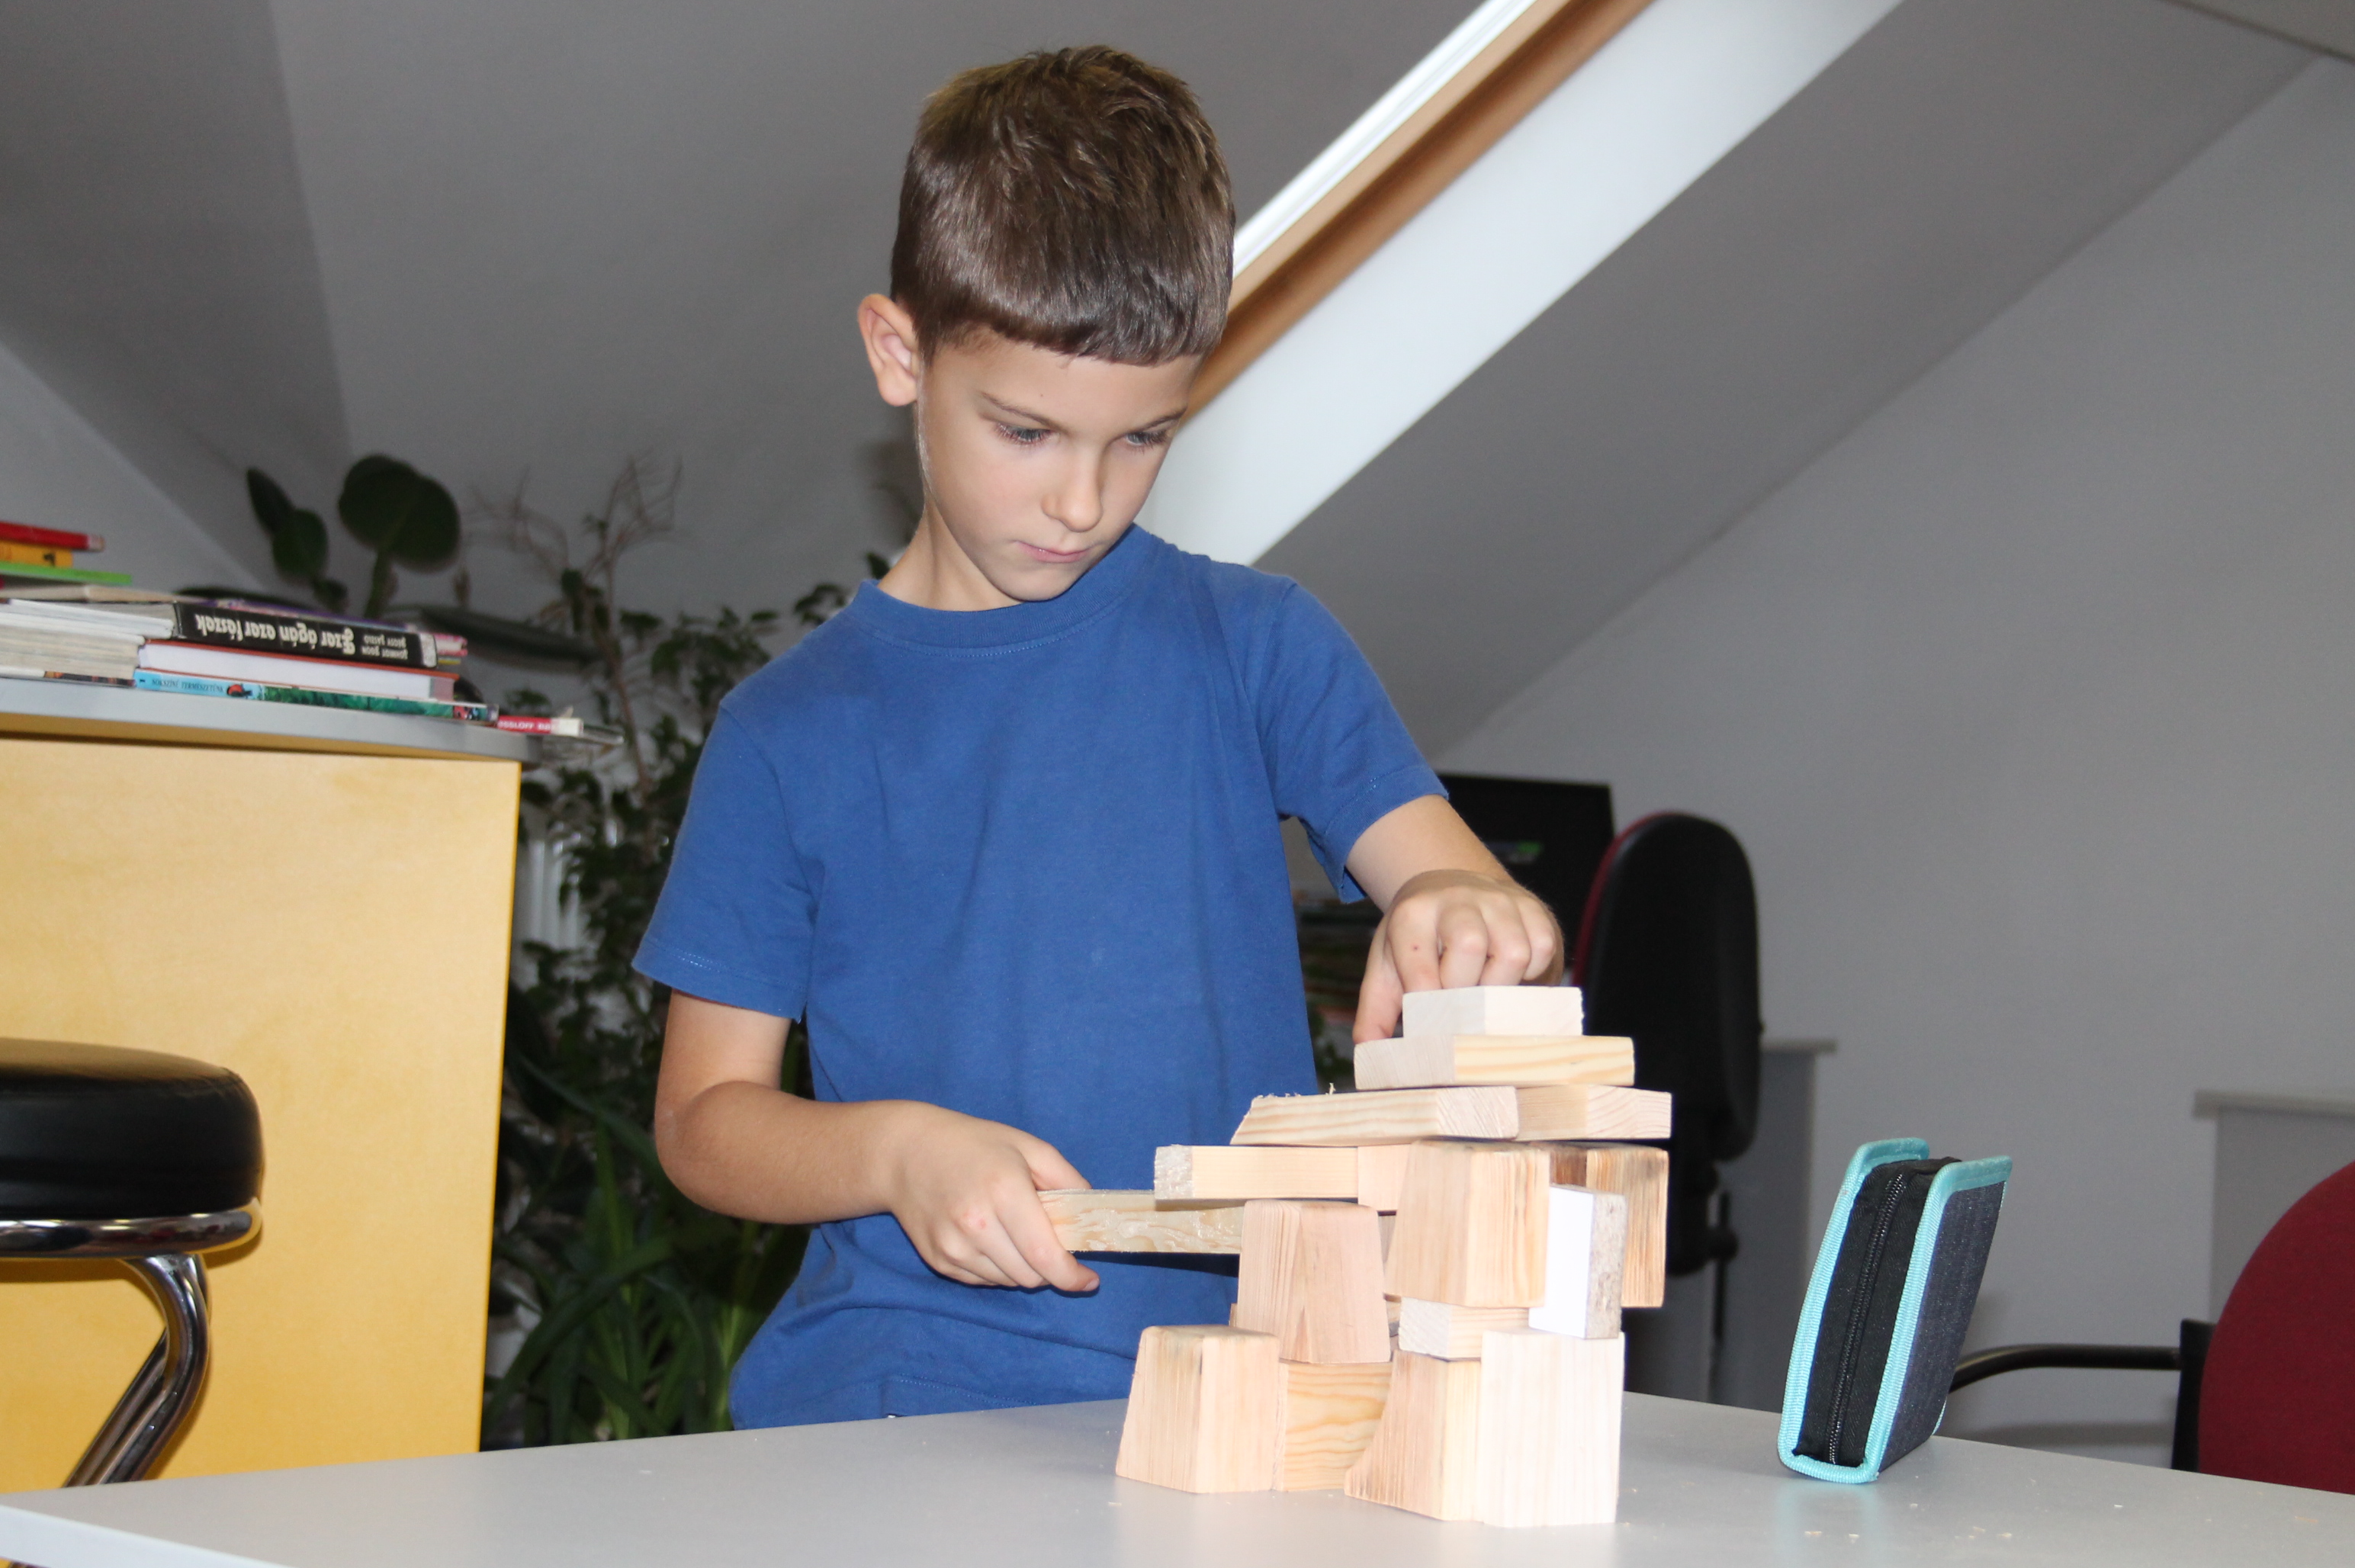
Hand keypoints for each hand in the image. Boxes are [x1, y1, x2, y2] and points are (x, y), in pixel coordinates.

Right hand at [878, 1103, 1100, 1292]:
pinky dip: (998, 1269)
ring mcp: (953, 1247)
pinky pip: (983, 1281)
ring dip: (1024, 1269)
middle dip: (1050, 1268)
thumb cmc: (973, 1145)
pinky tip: (991, 1239)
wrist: (906, 1153)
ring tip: (1015, 1234)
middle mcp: (976, 1225)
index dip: (1072, 1276)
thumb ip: (1067, 1179)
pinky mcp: (939, 1261)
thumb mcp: (1027, 1146)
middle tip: (1050, 1243)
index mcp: (1004, 1192)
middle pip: (1031, 1276)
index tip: (1089, 1279)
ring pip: (1009, 1282)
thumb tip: (1091, 1214)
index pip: (1045, 1255)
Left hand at [1353, 868, 1561, 1042]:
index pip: (1421, 963)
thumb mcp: (1388, 967)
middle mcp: (1457, 898)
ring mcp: (1499, 900)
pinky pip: (1541, 948)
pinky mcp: (1533, 908)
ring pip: (1513, 951)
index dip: (1428, 1001)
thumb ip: (1375, 1011)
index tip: (1432, 1026)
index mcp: (1414, 913)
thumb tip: (1369, 1053)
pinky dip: (1530, 972)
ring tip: (1485, 996)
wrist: (1452, 889)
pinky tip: (1510, 977)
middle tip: (1460, 1010)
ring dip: (1501, 986)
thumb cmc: (1419, 940)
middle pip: (1470, 946)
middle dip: (1466, 991)